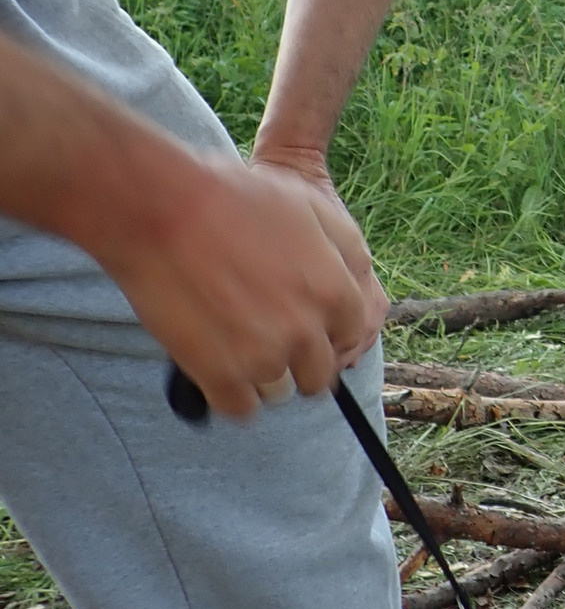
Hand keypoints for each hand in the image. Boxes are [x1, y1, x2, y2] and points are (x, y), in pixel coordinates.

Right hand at [98, 151, 382, 418]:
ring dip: (262, 376)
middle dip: (298, 361)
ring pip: (280, 394)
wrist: (163, 209)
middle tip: (266, 336)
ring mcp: (264, 358)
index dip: (326, 330)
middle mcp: (308, 332)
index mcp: (336, 293)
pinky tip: (216, 367)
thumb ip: (345, 251)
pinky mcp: (220, 376)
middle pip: (319, 376)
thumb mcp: (312, 207)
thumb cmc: (234, 198)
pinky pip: (241, 410)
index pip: (351, 337)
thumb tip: (357, 284)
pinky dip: (230, 395)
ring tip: (234, 342)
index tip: (303, 323)